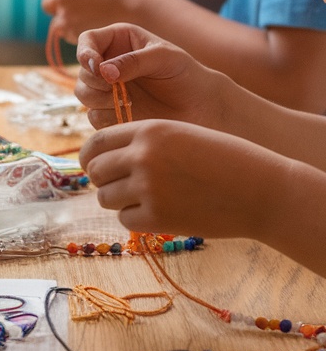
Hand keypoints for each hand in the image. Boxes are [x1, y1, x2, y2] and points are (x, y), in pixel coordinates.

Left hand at [35, 0, 147, 42]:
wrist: (137, 3)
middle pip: (48, 4)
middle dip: (60, 6)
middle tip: (82, 6)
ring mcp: (65, 14)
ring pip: (57, 22)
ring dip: (68, 21)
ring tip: (92, 16)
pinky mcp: (73, 32)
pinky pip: (68, 34)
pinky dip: (77, 32)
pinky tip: (95, 25)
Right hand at [75, 22, 226, 129]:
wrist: (200, 106)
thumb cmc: (185, 73)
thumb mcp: (164, 58)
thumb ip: (133, 61)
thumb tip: (103, 71)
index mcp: (119, 41)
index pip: (87, 41)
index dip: (85, 53)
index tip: (96, 67)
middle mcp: (108, 64)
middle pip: (81, 72)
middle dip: (95, 81)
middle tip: (116, 87)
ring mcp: (108, 91)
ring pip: (83, 95)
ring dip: (100, 100)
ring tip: (129, 101)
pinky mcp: (111, 114)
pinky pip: (94, 117)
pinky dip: (109, 117)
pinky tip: (132, 114)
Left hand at [80, 118, 280, 239]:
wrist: (259, 189)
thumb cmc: (222, 159)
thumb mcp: (180, 134)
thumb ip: (143, 141)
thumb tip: (99, 159)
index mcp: (148, 130)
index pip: (97, 142)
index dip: (91, 156)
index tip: (94, 165)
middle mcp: (143, 156)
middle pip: (96, 171)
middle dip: (104, 179)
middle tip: (120, 185)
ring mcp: (148, 188)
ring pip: (105, 197)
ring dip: (118, 200)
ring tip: (144, 198)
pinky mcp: (157, 217)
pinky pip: (125, 219)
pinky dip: (136, 218)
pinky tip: (158, 212)